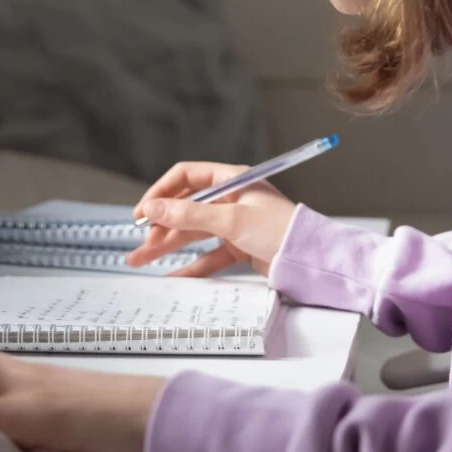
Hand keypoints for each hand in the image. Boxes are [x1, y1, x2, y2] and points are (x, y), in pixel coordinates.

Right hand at [126, 161, 296, 275]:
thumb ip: (189, 215)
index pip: (187, 177)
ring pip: (193, 232)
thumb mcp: (232, 220)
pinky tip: (173, 274)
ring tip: (141, 260)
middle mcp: (231, 199)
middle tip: (139, 244)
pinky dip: (191, 264)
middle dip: (160, 226)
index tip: (142, 212)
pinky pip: (208, 254)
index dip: (161, 193)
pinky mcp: (239, 246)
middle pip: (186, 208)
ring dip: (168, 245)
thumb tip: (153, 209)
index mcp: (232, 180)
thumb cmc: (282, 230)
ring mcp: (234, 223)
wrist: (312, 260)